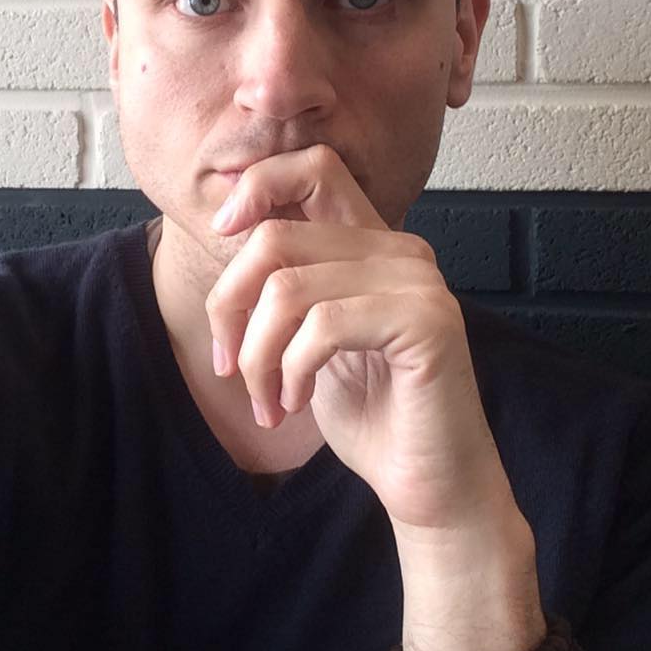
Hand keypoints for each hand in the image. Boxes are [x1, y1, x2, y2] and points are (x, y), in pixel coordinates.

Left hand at [205, 143, 517, 532]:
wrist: (429, 484)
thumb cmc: (369, 412)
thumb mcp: (309, 338)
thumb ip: (286, 285)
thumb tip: (228, 235)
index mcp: (373, 245)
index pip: (313, 167)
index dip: (257, 186)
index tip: (222, 235)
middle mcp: (401, 250)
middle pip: (276, 237)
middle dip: (230, 305)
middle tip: (231, 365)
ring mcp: (418, 281)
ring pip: (288, 288)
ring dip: (257, 355)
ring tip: (265, 399)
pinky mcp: (427, 321)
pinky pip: (322, 326)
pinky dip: (290, 370)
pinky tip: (294, 402)